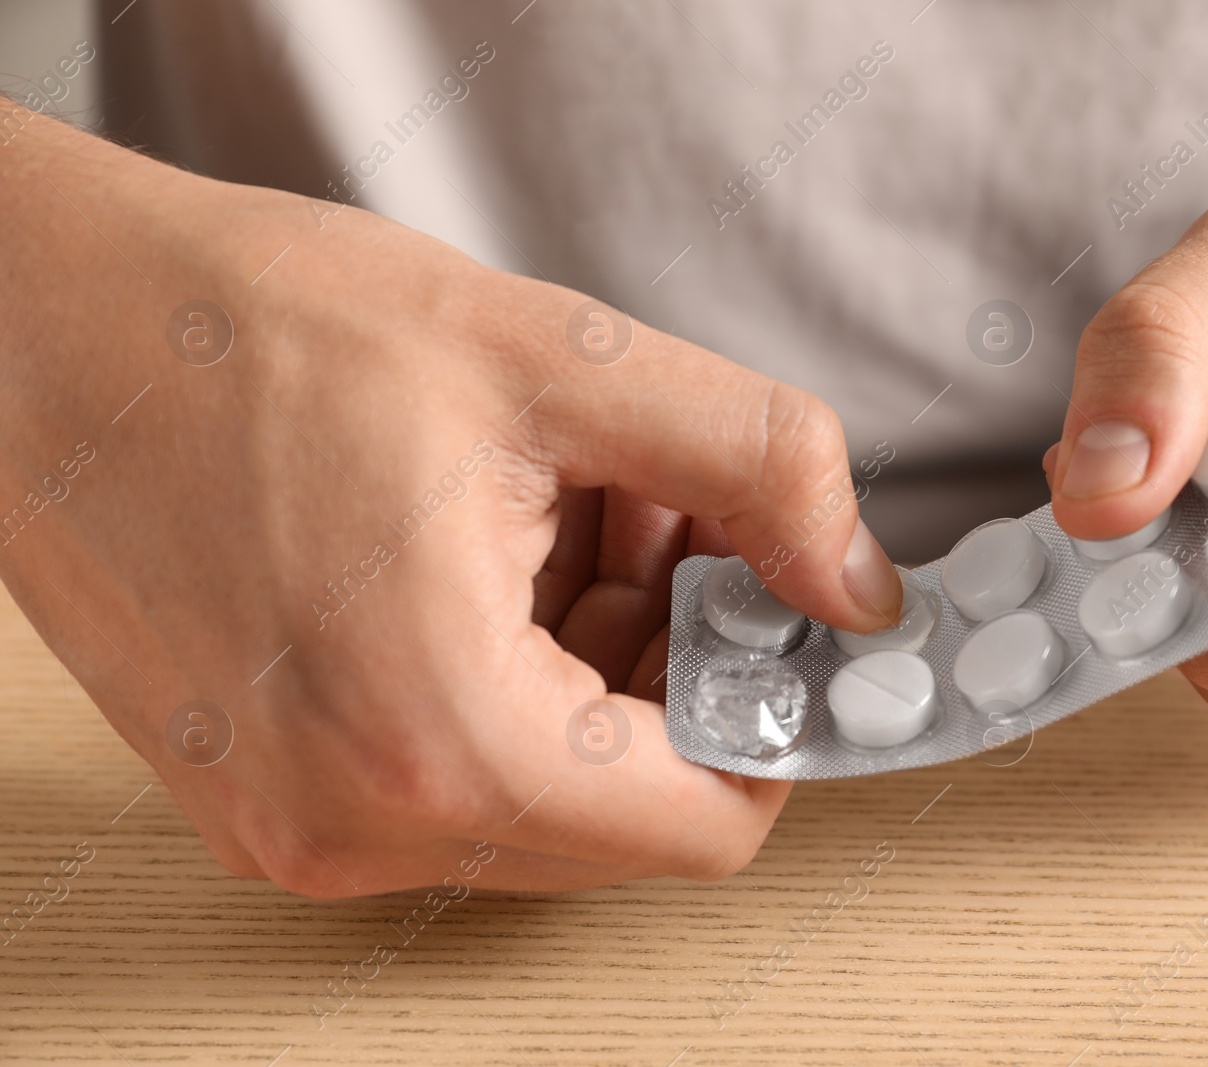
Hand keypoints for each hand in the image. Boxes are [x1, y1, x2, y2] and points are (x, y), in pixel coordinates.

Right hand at [0, 113, 900, 894]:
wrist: (42, 326)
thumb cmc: (254, 331)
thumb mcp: (559, 364)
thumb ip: (758, 469)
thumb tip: (856, 582)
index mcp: (443, 744)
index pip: (709, 827)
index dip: (777, 709)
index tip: (781, 606)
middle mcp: (360, 825)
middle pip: (629, 807)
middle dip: (678, 661)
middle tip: (660, 518)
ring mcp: (301, 823)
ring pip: (549, 790)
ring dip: (595, 658)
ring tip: (556, 507)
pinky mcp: (267, 791)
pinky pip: (455, 773)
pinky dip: (512, 674)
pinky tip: (485, 545)